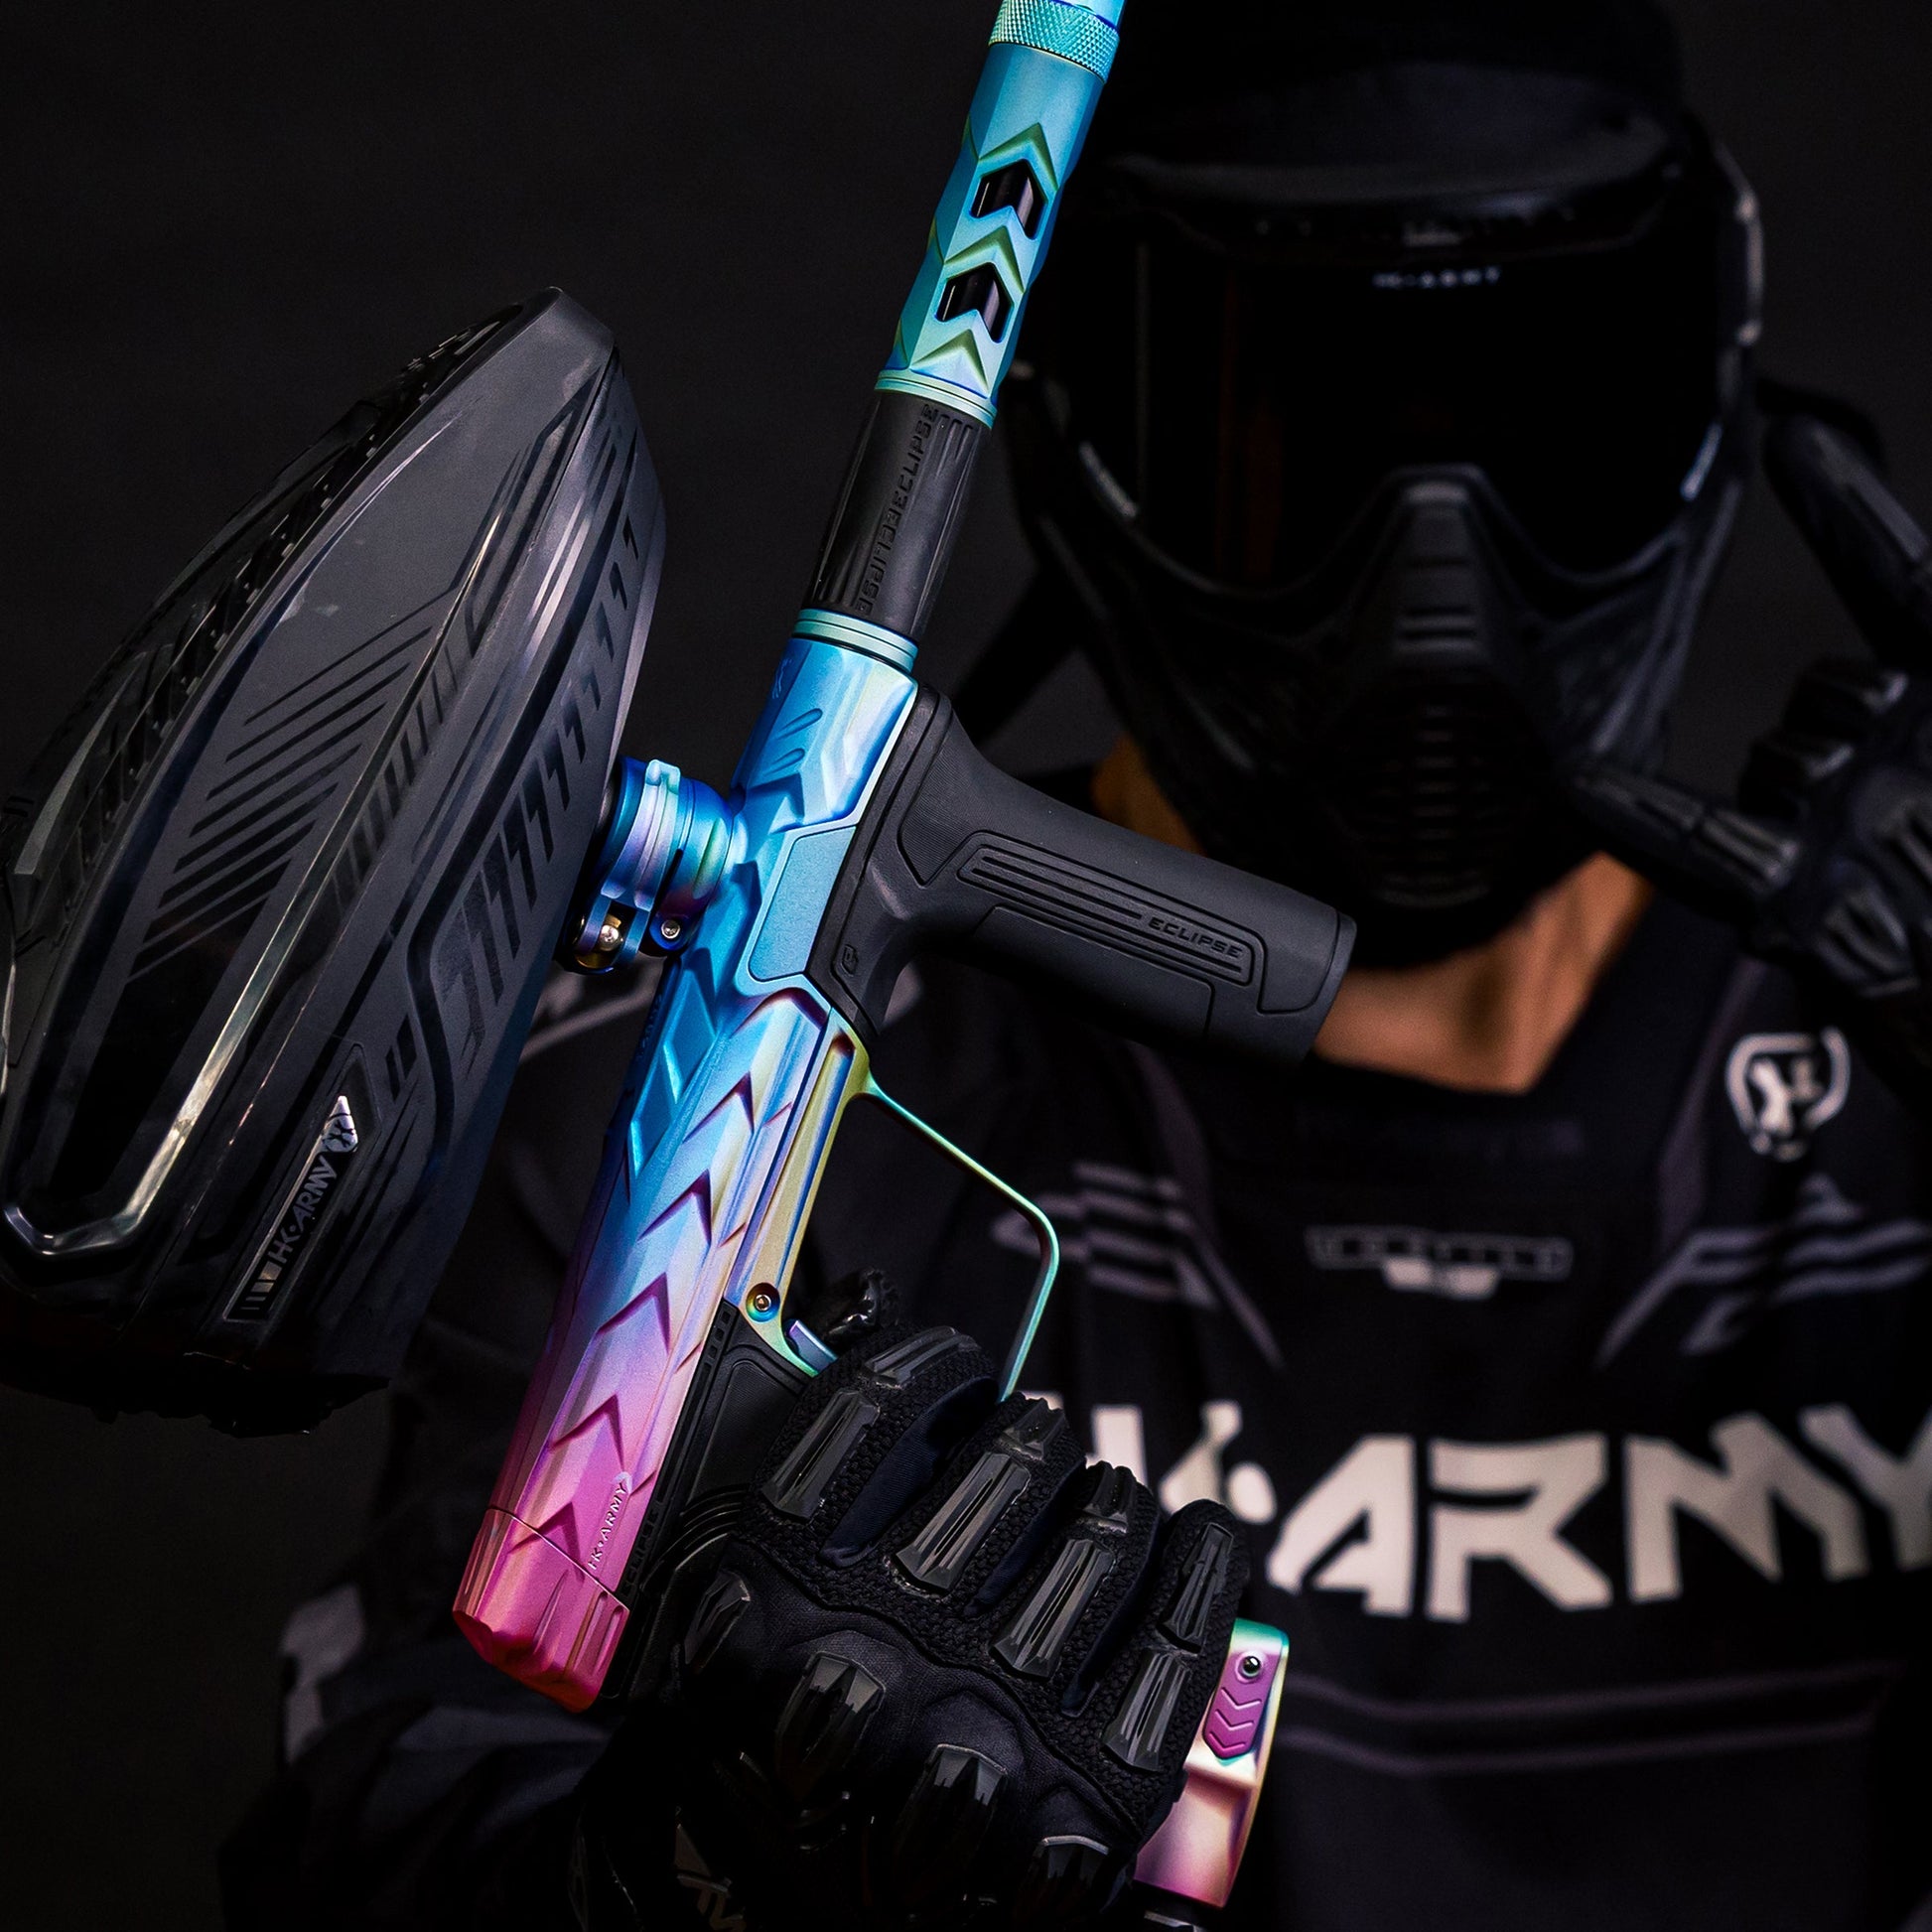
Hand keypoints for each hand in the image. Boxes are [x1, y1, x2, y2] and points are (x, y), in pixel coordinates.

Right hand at [573, 1325, 1246, 1931]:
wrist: (774, 1908)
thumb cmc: (760, 1715)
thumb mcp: (721, 1574)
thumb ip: (782, 1424)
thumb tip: (871, 1296)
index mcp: (759, 1598)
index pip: (880, 1407)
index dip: (938, 1363)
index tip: (960, 1365)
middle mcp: (869, 1670)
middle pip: (1009, 1464)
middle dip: (1032, 1434)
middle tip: (1033, 1440)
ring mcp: (980, 1748)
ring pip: (1101, 1537)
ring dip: (1110, 1492)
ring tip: (1096, 1494)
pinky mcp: (1078, 1816)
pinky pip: (1177, 1646)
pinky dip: (1202, 1567)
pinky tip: (1199, 1530)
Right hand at [1568, 407, 1931, 1100]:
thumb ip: (1924, 621)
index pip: (1895, 583)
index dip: (1842, 514)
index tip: (1794, 441)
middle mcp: (1901, 762)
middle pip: (1833, 685)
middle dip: (1846, 714)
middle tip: (1897, 789)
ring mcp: (1843, 832)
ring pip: (1779, 761)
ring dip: (1803, 789)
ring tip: (1859, 856)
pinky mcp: (1795, 903)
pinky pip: (1707, 850)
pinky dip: (1642, 821)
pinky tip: (1582, 788)